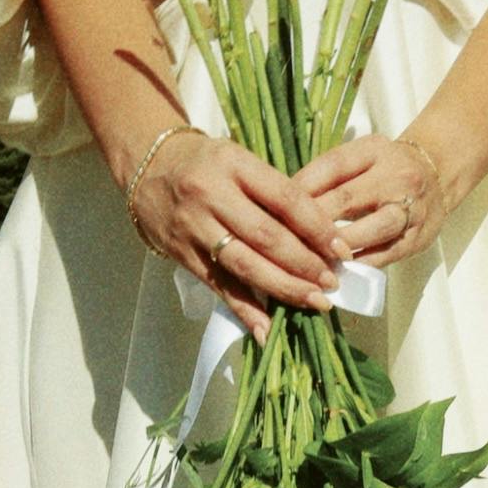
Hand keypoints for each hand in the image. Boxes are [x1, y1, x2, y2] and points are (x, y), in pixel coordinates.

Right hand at [126, 128, 341, 339]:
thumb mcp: (238, 159)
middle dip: (305, 264)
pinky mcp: (182, 253)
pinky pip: (218, 285)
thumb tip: (319, 234)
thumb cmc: (204, 162)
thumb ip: (271, 191)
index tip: (341, 250)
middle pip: (266, 236)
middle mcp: (211, 194)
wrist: (145, 166)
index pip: (285, 199)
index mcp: (233, 164)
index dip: (317, 228)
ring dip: (283, 288)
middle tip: (332, 283)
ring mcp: (193, 226)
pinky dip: (244, 309)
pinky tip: (266, 328)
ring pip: (244, 264)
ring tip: (313, 302)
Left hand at [295, 134, 453, 266]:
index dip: (301, 188)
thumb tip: (284, 201)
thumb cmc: (386, 167)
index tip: (275, 206)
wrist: (439, 173)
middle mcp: (396, 177)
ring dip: (338, 246)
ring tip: (311, 259)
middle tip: (283, 239)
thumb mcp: (361, 156)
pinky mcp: (418, 237)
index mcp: (375, 151)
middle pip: (346, 199)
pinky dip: (360, 264)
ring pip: (372, 229)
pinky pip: (387, 254)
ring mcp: (411, 208)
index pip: (332, 166)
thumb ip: (327, 173)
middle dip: (311, 222)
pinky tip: (337, 271)